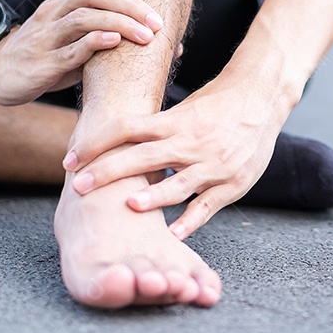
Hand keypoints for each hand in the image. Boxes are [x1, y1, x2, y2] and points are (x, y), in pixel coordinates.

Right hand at [0, 0, 163, 105]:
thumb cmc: (51, 52)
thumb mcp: (77, 35)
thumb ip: (115, 32)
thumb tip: (173, 47)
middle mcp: (53, 11)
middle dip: (129, 4)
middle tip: (157, 21)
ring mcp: (46, 37)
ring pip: (83, 18)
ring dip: (120, 24)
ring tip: (147, 36)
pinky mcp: (43, 64)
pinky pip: (70, 49)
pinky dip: (94, 44)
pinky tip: (115, 43)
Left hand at [62, 73, 286, 238]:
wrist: (262, 98)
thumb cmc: (218, 102)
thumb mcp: (185, 108)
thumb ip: (157, 128)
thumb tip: (114, 141)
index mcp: (175, 122)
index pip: (126, 128)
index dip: (95, 142)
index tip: (70, 157)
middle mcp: (191, 143)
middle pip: (142, 158)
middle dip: (107, 172)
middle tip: (78, 186)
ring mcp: (213, 165)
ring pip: (177, 186)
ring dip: (151, 198)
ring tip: (126, 207)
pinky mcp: (232, 184)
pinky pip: (206, 207)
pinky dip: (188, 222)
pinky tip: (171, 234)